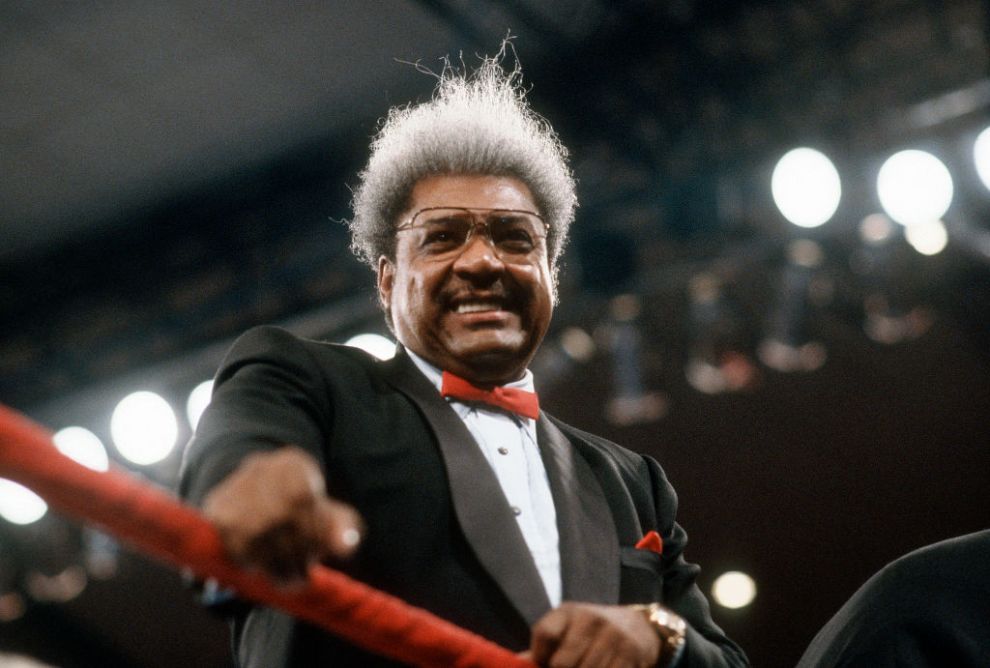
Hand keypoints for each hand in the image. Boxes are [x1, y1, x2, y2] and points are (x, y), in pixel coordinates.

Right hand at [202, 445, 362, 583]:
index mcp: (293, 464)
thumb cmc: (305, 515)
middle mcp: (260, 467)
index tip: (316, 557)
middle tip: (302, 577)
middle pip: (276, 515)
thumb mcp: (332, 518)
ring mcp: (234, 486)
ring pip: (252, 531)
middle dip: (292, 553)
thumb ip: (345, 530)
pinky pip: (230, 540)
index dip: (310, 532)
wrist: (262, 503)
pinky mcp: (214, 507)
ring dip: (271, 563)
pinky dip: (246, 559)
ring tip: (285, 580)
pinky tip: (258, 568)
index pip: (301, 496)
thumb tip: (345, 545)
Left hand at [526, 602, 660, 667]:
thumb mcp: (565, 630)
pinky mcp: (630, 653)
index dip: (540, 657)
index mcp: (569, 612)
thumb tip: (517, 663)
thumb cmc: (589, 633)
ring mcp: (612, 636)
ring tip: (584, 667)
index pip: (545, 635)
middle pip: (562, 664)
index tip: (546, 663)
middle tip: (569, 667)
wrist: (635, 627)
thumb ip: (542, 648)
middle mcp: (591, 619)